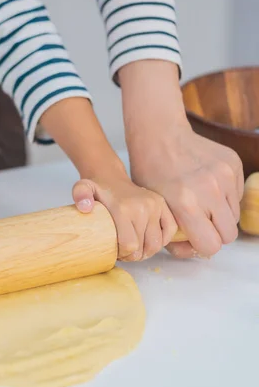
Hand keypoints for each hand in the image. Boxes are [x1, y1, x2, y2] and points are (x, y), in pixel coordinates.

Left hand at [73, 172, 177, 260]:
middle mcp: (142, 207)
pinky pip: (170, 230)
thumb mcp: (82, 189)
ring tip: (135, 250)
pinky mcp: (163, 205)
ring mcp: (155, 206)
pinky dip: (161, 241)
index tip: (115, 251)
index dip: (122, 254)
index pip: (129, 245)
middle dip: (132, 255)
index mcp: (123, 209)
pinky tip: (148, 242)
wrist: (110, 177)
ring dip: (146, 252)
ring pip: (156, 243)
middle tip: (123, 253)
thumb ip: (80, 195)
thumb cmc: (96, 190)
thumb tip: (85, 207)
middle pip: (142, 247)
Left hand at [128, 128, 242, 257]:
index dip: (202, 246)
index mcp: (186, 204)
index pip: (211, 246)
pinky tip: (204, 185)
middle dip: (214, 234)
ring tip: (200, 202)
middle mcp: (209, 190)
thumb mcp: (153, 207)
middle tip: (198, 224)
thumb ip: (170, 233)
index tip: (193, 238)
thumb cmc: (150, 173)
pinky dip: (224, 197)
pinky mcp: (233, 164)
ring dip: (219, 215)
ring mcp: (224, 176)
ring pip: (234, 215)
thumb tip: (193, 251)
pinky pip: (236, 195)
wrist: (160, 135)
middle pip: (228, 235)